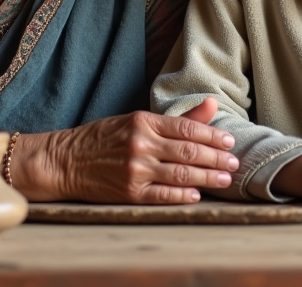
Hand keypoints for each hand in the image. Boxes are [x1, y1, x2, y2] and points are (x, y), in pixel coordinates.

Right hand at [10, 97, 239, 203]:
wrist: (67, 160)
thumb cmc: (105, 138)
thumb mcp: (137, 120)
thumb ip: (177, 118)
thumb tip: (211, 105)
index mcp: (144, 122)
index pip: (187, 127)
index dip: (213, 135)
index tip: (229, 141)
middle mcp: (141, 144)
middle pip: (189, 152)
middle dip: (216, 158)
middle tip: (234, 162)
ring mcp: (135, 169)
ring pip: (181, 174)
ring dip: (208, 178)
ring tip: (225, 179)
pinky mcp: (129, 192)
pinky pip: (163, 195)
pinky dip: (182, 196)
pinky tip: (197, 196)